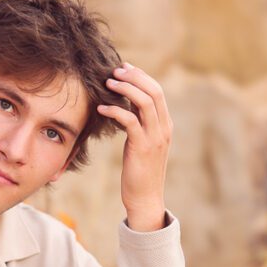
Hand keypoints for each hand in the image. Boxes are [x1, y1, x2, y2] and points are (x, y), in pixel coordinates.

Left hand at [97, 62, 172, 231]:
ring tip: (108, 83)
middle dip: (134, 77)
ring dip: (125, 89)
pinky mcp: (142, 147)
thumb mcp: (142, 145)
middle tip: (115, 70)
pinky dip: (115, 111)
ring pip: (145, 102)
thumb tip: (124, 108)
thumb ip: (139, 125)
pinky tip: (101, 108)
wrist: (146, 198)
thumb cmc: (140, 172)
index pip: (157, 91)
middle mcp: (164, 128)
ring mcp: (155, 137)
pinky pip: (130, 121)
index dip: (141, 76)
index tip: (124, 68)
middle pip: (153, 91)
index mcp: (165, 125)